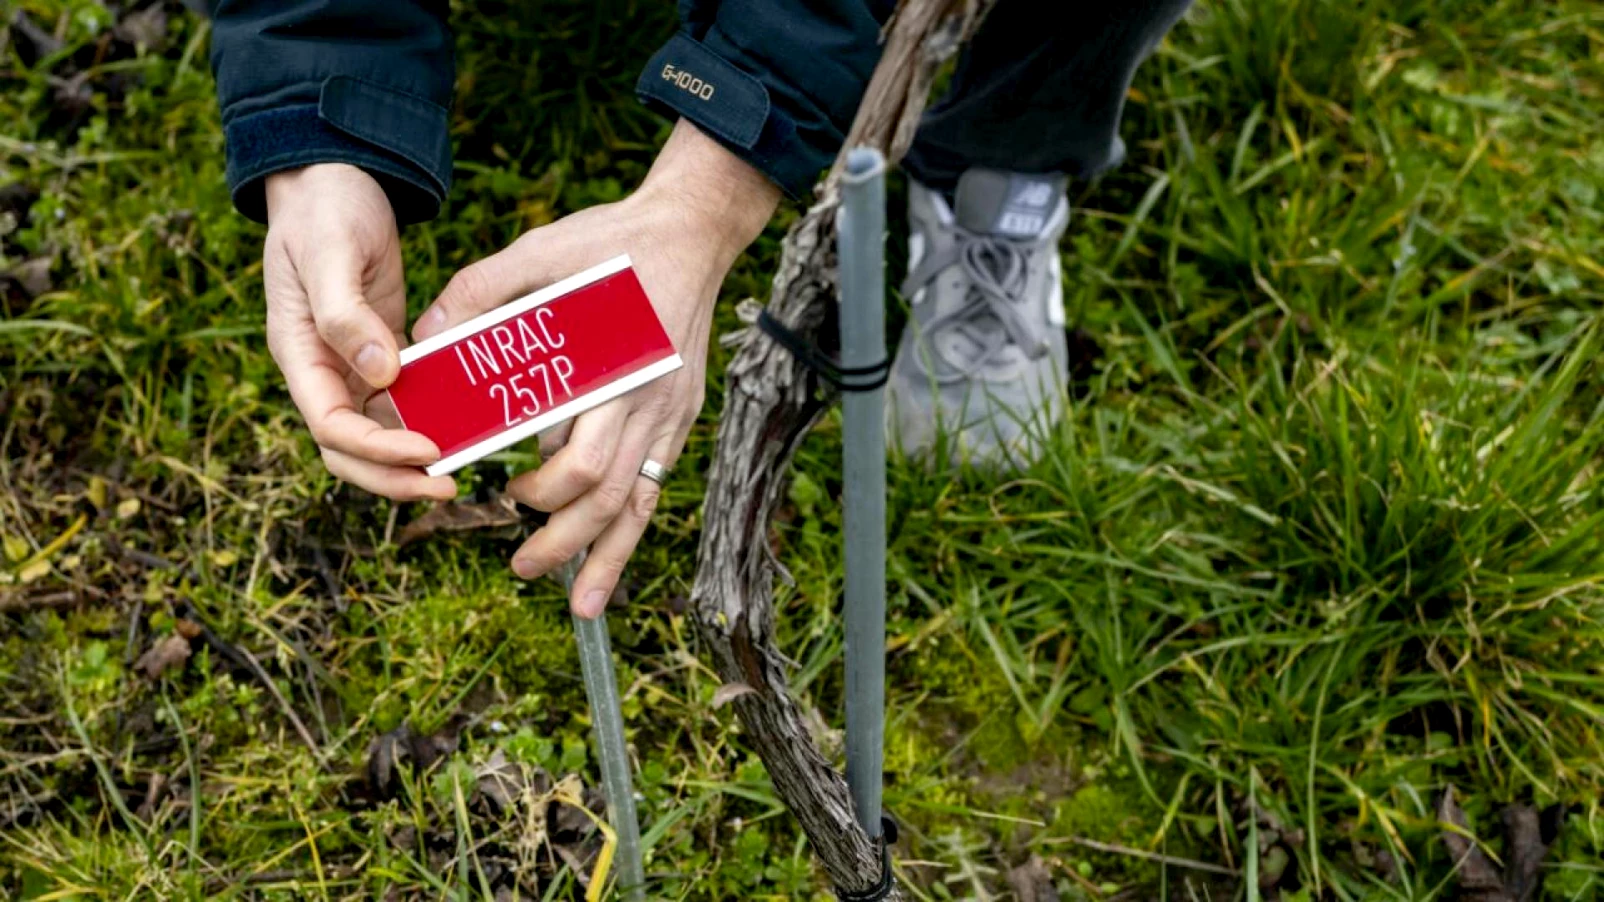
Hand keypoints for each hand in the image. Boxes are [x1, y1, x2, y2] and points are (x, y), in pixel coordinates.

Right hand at [263, 163, 455, 500]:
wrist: (333, 179)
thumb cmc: (324, 210)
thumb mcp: (330, 253)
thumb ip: (346, 314)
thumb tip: (378, 373)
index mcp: (298, 354)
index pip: (331, 426)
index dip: (377, 449)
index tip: (427, 449)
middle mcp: (322, 371)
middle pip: (349, 451)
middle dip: (393, 476)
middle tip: (447, 484)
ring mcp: (351, 366)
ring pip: (376, 436)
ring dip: (411, 461)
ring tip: (460, 471)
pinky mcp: (382, 354)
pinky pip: (403, 404)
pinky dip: (429, 420)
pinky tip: (467, 427)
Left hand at [414, 120, 780, 615]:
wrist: (692, 233)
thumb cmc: (614, 242)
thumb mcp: (542, 250)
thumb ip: (481, 291)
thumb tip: (421, 337)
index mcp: (612, 370)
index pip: (579, 459)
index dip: (541, 493)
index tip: (503, 501)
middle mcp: (647, 404)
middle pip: (607, 497)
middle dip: (564, 541)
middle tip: (521, 568)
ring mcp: (669, 416)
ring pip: (638, 505)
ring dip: (606, 557)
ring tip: (580, 604)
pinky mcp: (678, 418)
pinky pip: (654, 487)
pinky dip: (633, 532)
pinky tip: (612, 564)